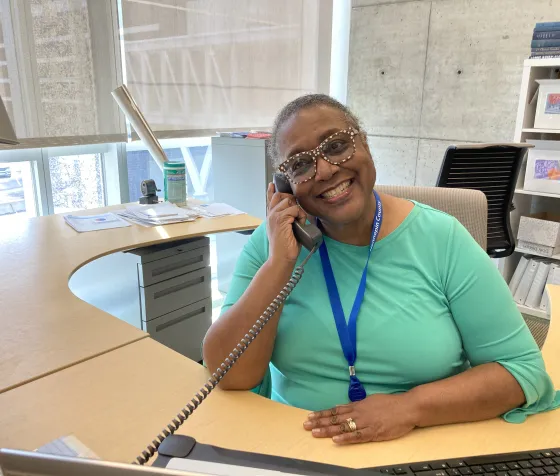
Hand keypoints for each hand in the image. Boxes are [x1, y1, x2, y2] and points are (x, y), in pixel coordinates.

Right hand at [266, 182, 306, 263]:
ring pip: (289, 202)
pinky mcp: (280, 219)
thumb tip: (296, 209)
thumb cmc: (286, 246)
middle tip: (297, 212)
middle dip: (291, 200)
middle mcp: (270, 214)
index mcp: (270, 216)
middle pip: (281, 196)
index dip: (271, 190)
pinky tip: (299, 224)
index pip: (270, 199)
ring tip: (298, 222)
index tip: (272, 183)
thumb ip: (287, 218)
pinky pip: (295, 209)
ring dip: (298, 211)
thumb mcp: (286, 229)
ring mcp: (274, 216)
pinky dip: (300, 216)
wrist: (281, 258)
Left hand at [303, 393, 417, 444]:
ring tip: (315, 432)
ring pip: (343, 427)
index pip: (335, 410)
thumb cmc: (390, 404)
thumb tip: (343, 407)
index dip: (322, 414)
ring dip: (328, 430)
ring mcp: (365, 422)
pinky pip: (357, 436)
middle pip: (335, 418)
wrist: (407, 408)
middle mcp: (358, 413)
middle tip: (306, 425)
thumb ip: (356, 405)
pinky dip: (346, 438)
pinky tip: (336, 440)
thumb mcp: (370, 401)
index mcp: (358, 405)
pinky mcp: (373, 432)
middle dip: (320, 422)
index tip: (310, 416)